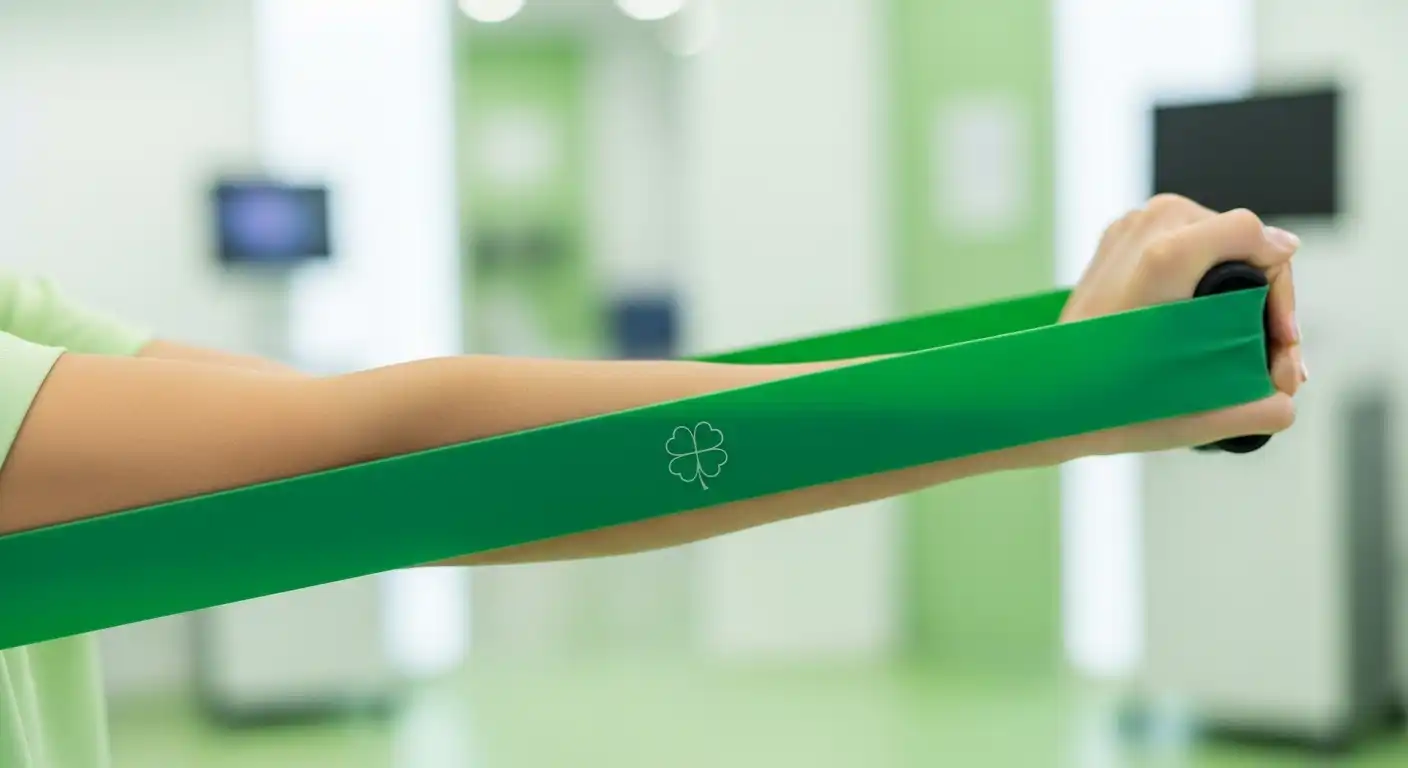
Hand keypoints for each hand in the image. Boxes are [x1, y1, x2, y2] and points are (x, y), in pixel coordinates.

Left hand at [1060, 194, 1304, 454]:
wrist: (1046, 395)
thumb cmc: (1115, 400)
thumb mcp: (1199, 409)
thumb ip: (1260, 399)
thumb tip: (1288, 394)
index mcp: (1168, 252)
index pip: (1261, 240)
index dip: (1283, 292)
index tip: (1281, 340)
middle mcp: (1148, 225)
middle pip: (1241, 244)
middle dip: (1265, 301)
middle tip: (1273, 361)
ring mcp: (1130, 226)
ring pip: (1213, 244)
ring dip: (1235, 290)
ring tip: (1246, 347)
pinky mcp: (1118, 238)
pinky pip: (1181, 247)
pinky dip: (1200, 280)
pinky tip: (1210, 324)